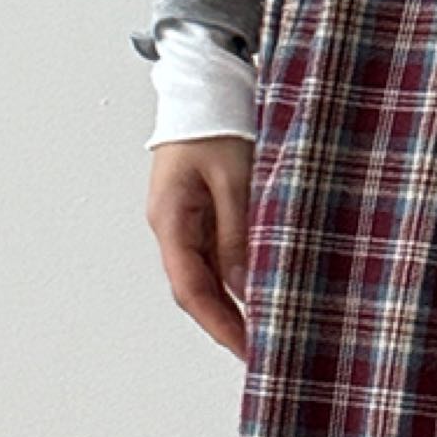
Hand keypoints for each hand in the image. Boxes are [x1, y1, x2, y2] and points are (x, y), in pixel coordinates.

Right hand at [147, 136, 254, 360]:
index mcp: (170, 219)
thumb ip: (238, 234)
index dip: (219, 325)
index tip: (246, 350)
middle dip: (227, 324)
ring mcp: (184, 221)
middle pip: (196, 290)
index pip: (191, 289)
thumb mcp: (234, 179)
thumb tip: (245, 286)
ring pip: (207, 276)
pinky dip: (236, 278)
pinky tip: (260, 292)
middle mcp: (171, 226)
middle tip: (261, 352)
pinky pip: (216, 256)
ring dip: (233, 304)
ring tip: (266, 330)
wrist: (205, 84)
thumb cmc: (216, 121)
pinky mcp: (200, 212)